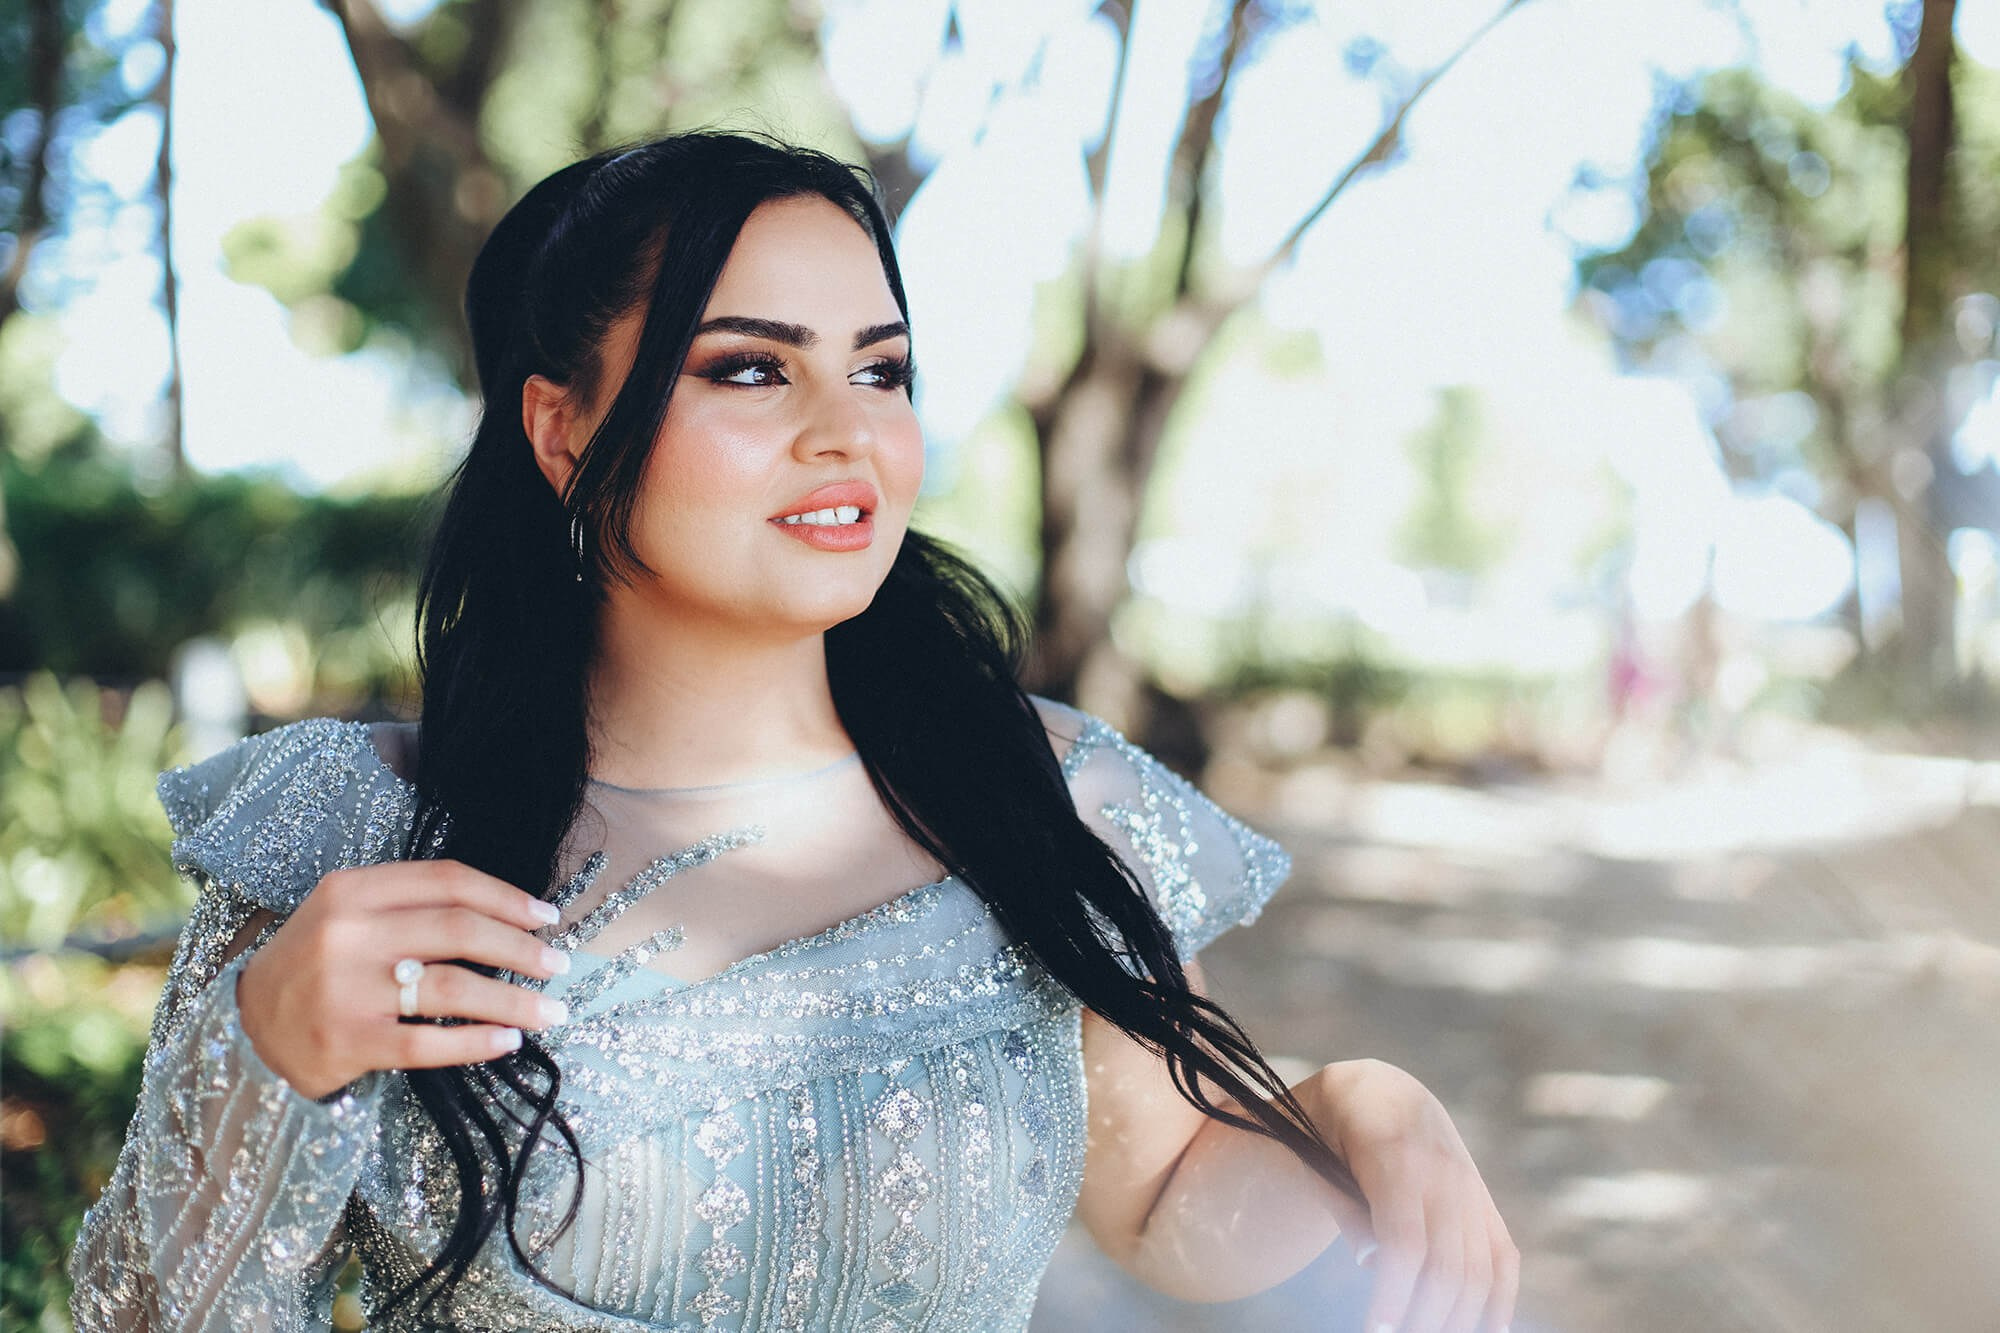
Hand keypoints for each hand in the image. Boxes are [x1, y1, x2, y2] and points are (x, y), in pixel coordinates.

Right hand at [236, 860, 570, 1099]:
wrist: (244, 1030)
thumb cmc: (314, 968)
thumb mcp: (347, 916)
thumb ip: (409, 906)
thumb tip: (506, 915)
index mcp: (351, 891)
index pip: (447, 881)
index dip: (506, 898)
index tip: (547, 917)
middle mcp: (348, 934)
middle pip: (459, 929)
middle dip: (521, 948)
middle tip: (559, 964)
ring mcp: (347, 989)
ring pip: (453, 986)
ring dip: (514, 1000)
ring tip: (550, 1010)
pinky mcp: (348, 1041)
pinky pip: (430, 1041)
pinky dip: (478, 1041)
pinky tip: (508, 1041)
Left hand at [1307, 1058, 1517, 1332]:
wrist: (1381, 1095)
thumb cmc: (1333, 1130)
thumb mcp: (1316, 1154)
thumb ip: (1342, 1206)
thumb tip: (1371, 1262)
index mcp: (1395, 1154)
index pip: (1405, 1241)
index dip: (1394, 1294)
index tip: (1375, 1330)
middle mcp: (1444, 1173)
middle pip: (1446, 1266)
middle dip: (1422, 1318)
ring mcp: (1472, 1189)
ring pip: (1478, 1270)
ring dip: (1456, 1319)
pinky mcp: (1486, 1204)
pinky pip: (1504, 1258)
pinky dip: (1501, 1301)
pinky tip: (1488, 1332)